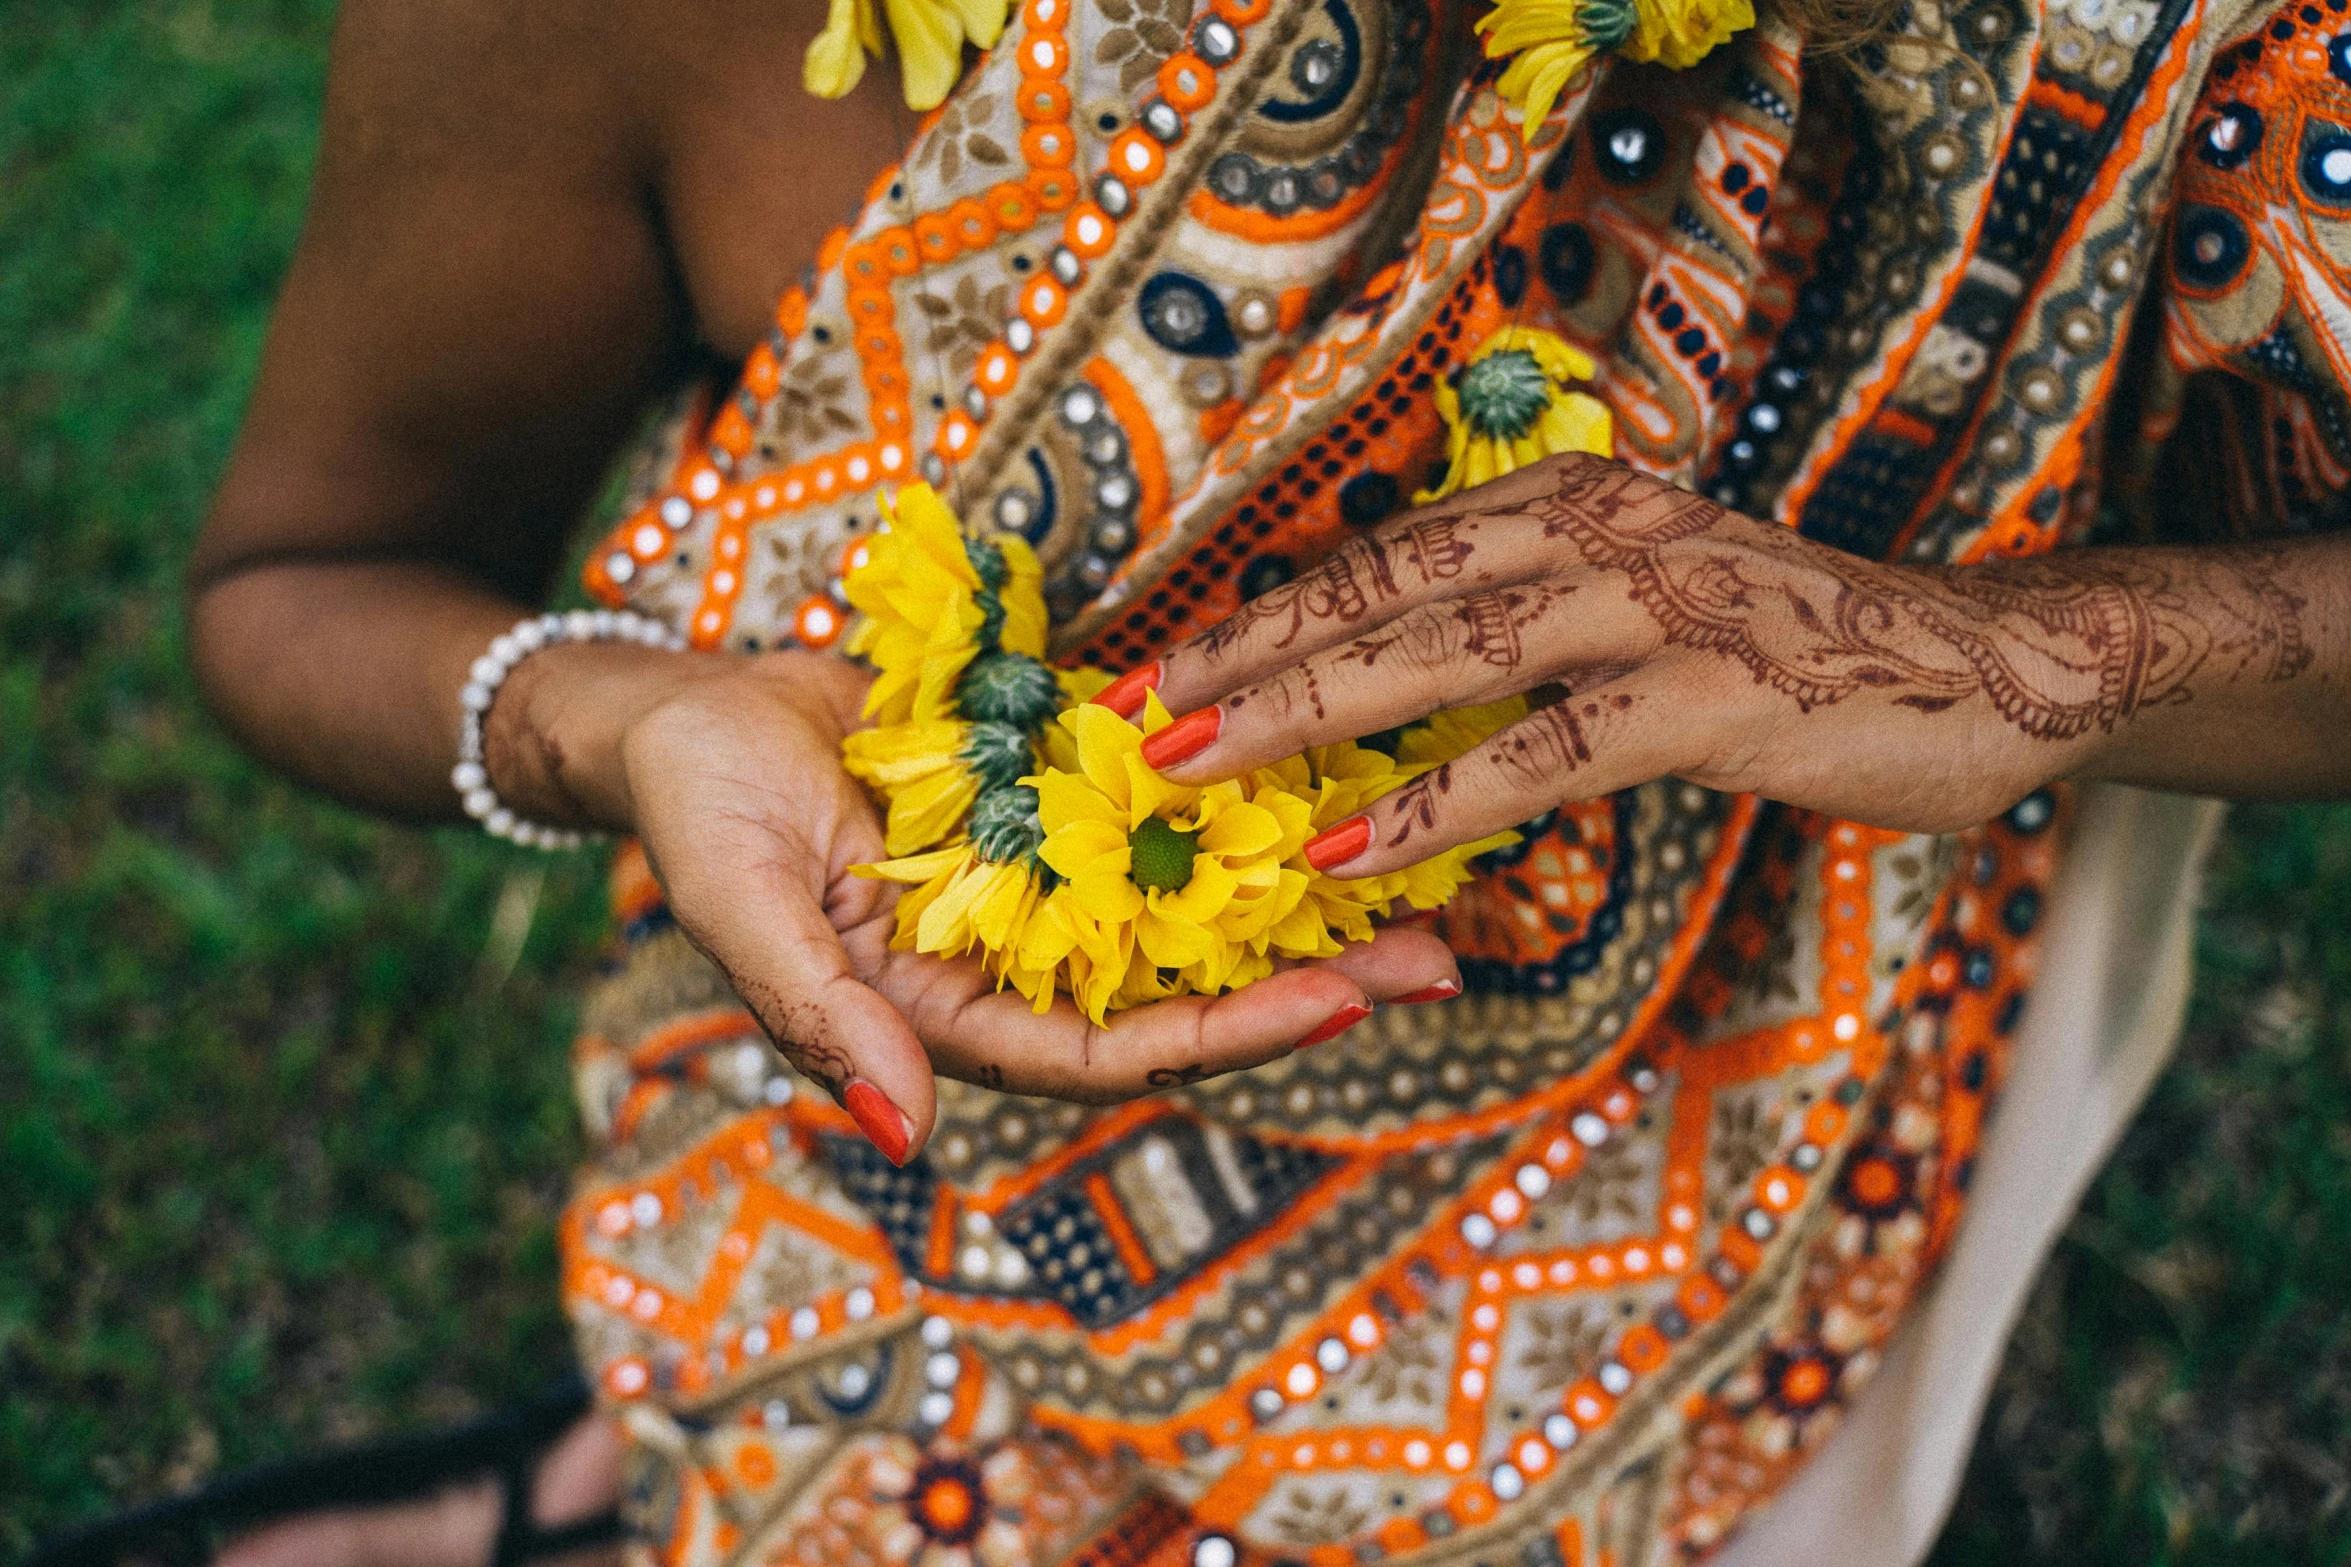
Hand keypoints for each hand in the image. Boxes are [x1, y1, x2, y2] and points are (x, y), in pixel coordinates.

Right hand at [491, 646, 1457, 1158]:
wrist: (683, 711)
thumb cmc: (697, 812)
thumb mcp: (746, 911)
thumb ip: (828, 1019)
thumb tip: (908, 1131)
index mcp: (948, 1010)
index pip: (1108, 1048)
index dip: (1222, 1036)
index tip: (1338, 1004)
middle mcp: (1010, 957)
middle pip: (1175, 989)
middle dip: (1300, 979)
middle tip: (1435, 960)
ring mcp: (1033, 880)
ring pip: (1180, 906)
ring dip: (1288, 896)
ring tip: (1414, 878)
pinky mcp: (1039, 800)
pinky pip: (1146, 812)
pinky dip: (1224, 808)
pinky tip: (1315, 785)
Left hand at [1133, 453, 2308, 871]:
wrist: (1978, 670)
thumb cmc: (1784, 655)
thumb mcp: (1635, 615)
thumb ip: (1520, 636)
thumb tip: (1375, 693)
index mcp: (1568, 504)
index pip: (1383, 555)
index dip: (1262, 613)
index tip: (1156, 664)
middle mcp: (1599, 529)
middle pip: (1384, 590)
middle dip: (1245, 655)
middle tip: (1130, 712)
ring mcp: (1654, 605)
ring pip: (1441, 654)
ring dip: (1302, 711)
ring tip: (1189, 764)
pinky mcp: (1707, 696)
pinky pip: (1542, 753)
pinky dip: (1433, 801)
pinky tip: (1346, 846)